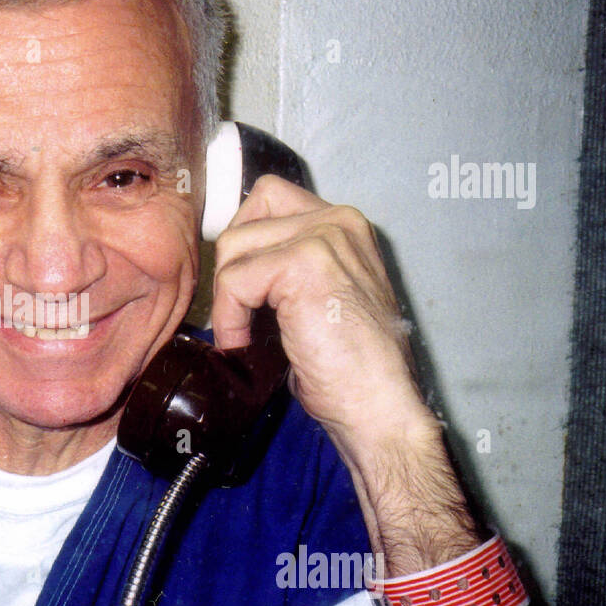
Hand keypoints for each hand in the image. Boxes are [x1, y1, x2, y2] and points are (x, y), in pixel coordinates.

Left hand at [209, 175, 435, 463]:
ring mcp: (323, 237)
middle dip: (229, 270)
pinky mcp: (303, 264)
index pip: (268, 199)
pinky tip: (244, 345)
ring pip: (233, 248)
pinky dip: (228, 318)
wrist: (379, 406)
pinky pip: (234, 279)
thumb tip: (235, 266)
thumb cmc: (353, 370)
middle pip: (244, 220)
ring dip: (227, 299)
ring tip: (243, 336)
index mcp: (345, 225)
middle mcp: (338, 220)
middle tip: (237, 315)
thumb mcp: (324, 299)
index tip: (239, 289)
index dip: (243, 245)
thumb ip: (289, 268)